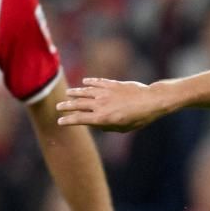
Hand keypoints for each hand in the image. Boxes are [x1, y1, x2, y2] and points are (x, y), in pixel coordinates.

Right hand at [58, 78, 173, 132]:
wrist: (151, 101)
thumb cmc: (139, 118)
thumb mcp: (122, 128)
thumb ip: (107, 126)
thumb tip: (97, 124)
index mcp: (102, 118)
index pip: (80, 119)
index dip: (68, 120)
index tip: (60, 121)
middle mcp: (101, 105)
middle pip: (78, 104)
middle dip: (67, 106)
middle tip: (58, 107)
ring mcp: (105, 92)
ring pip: (85, 91)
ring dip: (75, 92)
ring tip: (68, 93)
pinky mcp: (112, 84)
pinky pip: (97, 82)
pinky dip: (89, 82)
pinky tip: (84, 82)